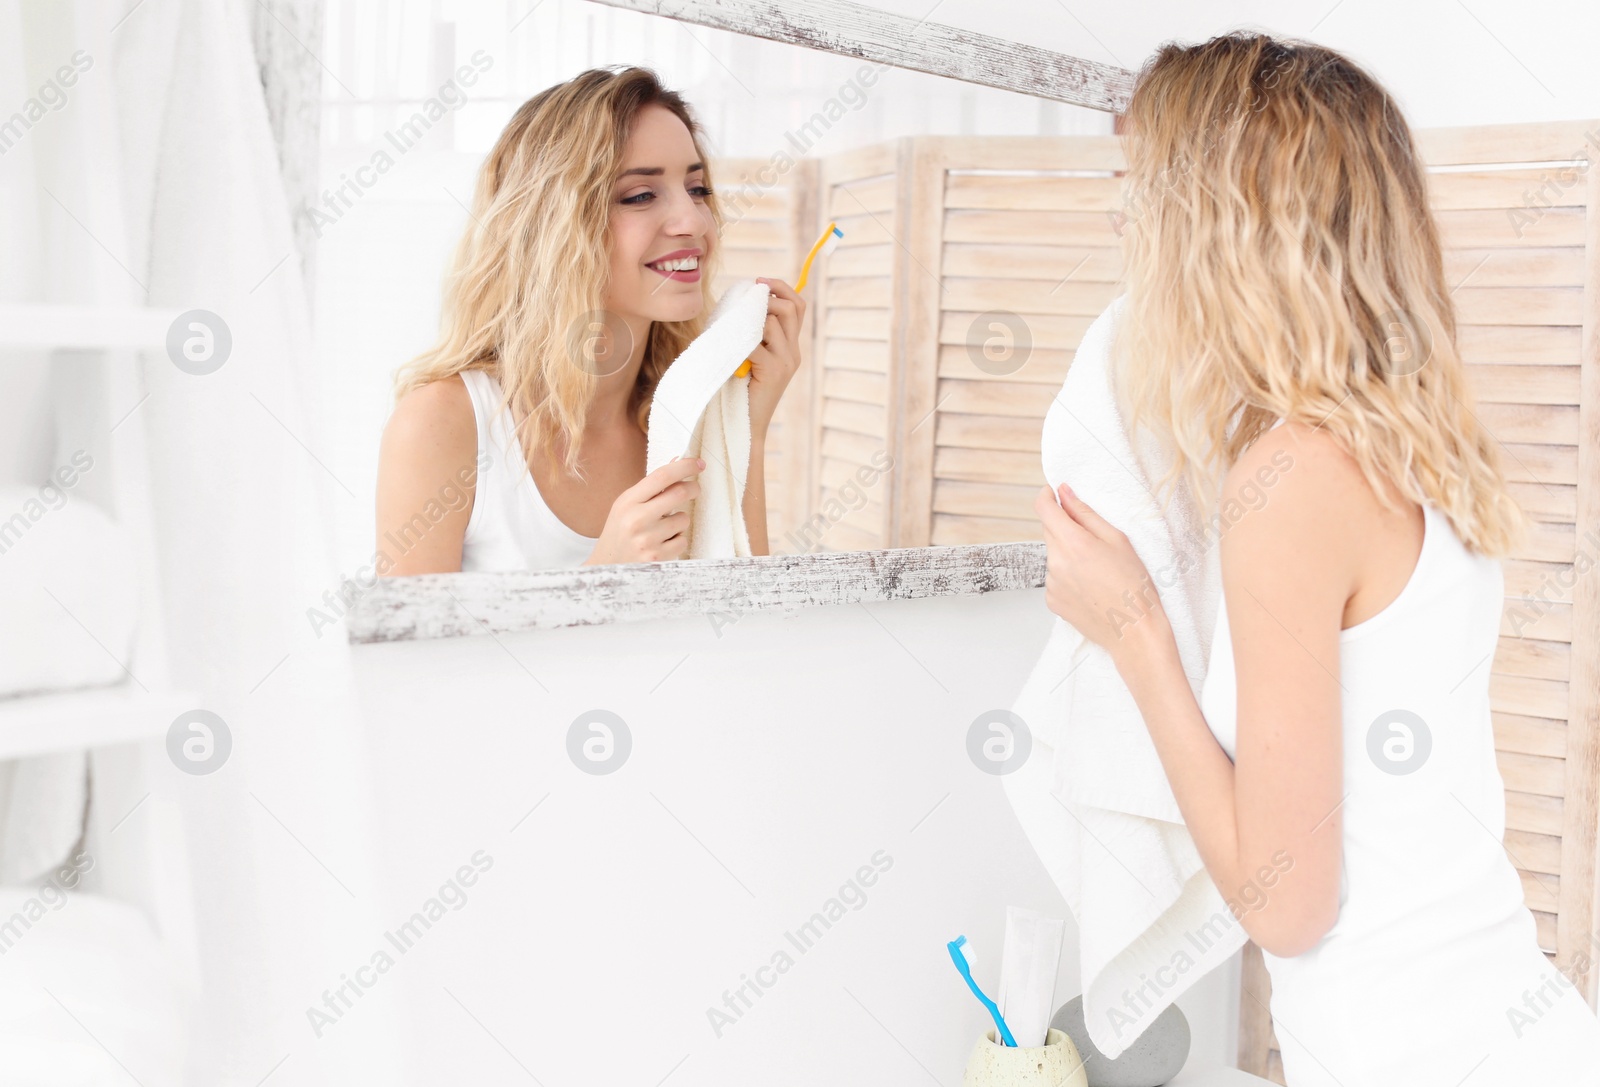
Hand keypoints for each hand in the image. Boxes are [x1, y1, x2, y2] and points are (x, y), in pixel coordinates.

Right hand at [585, 456, 702, 564]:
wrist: (607, 567)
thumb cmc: (619, 532)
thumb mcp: (627, 505)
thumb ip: (651, 488)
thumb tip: (677, 463)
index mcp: (628, 502)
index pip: (661, 476)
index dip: (684, 467)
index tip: (698, 463)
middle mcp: (637, 519)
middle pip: (679, 493)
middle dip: (693, 488)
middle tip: (695, 488)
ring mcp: (647, 540)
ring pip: (683, 519)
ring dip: (679, 521)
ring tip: (662, 528)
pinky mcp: (657, 558)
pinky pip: (682, 540)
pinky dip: (677, 540)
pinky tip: (661, 543)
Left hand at [744, 277, 806, 438]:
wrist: (744, 426)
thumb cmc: (739, 390)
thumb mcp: (748, 356)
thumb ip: (750, 334)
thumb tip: (739, 302)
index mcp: (790, 347)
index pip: (797, 306)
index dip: (782, 288)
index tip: (760, 282)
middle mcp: (793, 353)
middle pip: (791, 308)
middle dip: (767, 297)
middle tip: (746, 301)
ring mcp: (786, 362)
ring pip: (773, 322)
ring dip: (750, 320)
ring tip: (733, 332)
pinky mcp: (774, 372)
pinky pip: (757, 343)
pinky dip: (740, 340)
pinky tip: (730, 350)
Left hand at [1035, 482, 1168, 666]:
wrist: (1135, 631)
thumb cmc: (1134, 585)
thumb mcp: (1117, 540)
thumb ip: (1085, 514)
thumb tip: (1064, 494)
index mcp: (1072, 544)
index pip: (1044, 509)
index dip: (1047, 496)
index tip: (1055, 493)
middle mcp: (1055, 563)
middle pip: (1050, 532)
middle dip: (1066, 528)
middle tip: (1095, 541)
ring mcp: (1051, 584)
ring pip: (1054, 556)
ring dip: (1069, 555)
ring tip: (1099, 572)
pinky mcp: (1052, 601)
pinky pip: (1056, 578)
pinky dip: (1068, 576)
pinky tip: (1092, 587)